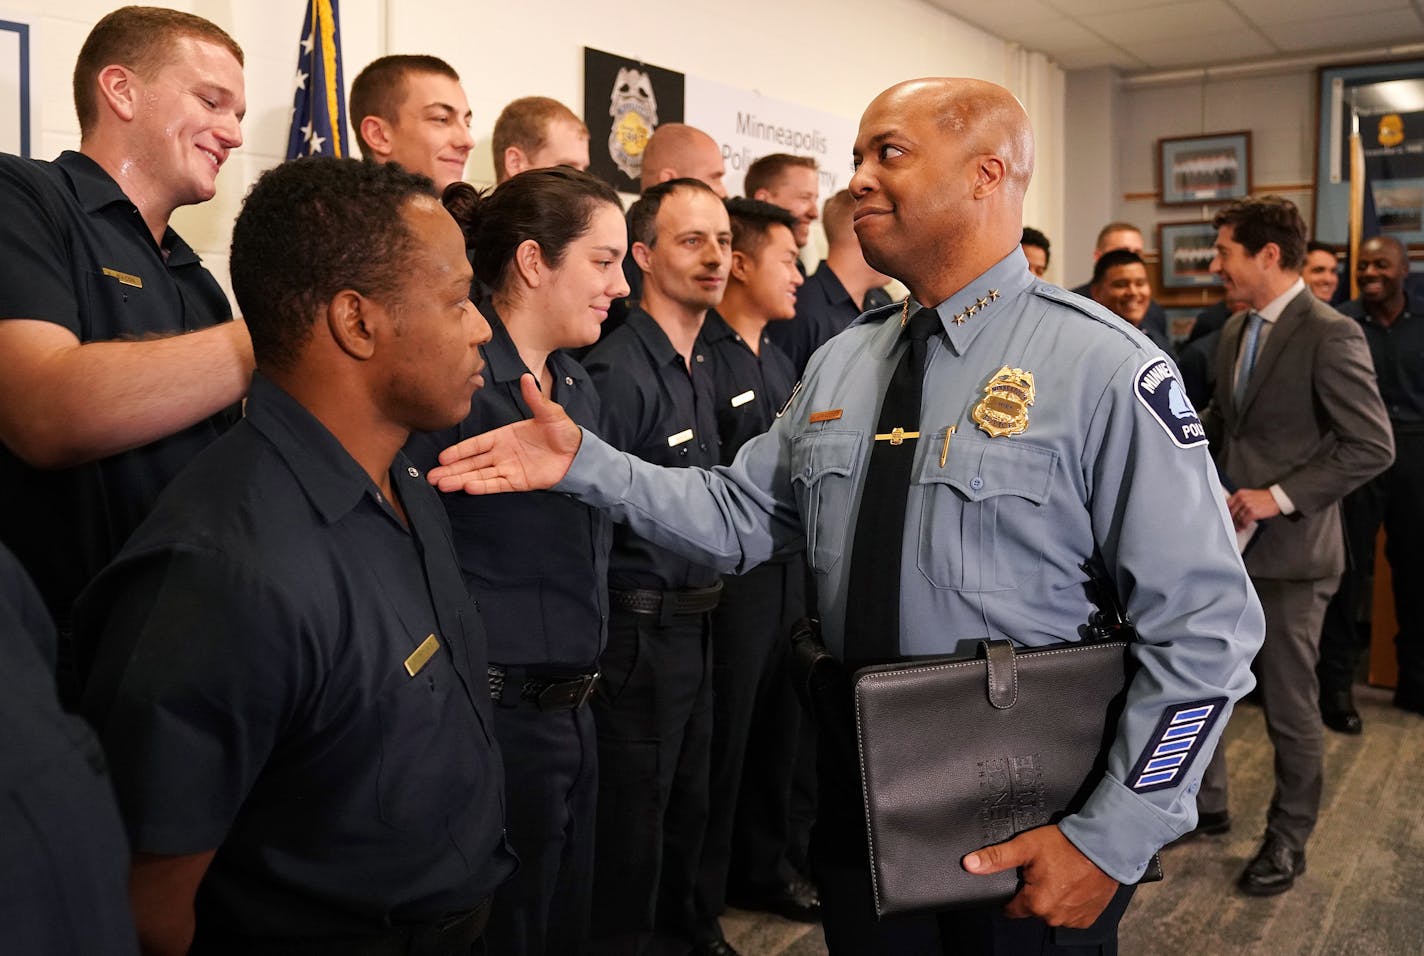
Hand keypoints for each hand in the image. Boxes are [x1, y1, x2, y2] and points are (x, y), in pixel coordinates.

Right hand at [426, 374, 582, 493]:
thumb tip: (526, 377)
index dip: (459, 450)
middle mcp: (502, 453)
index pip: (476, 444)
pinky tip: (467, 487)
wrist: (578, 455)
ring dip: (460, 479)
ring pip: (479, 475)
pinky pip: (497, 484)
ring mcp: (508, 468)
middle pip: (472, 462)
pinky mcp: (518, 482)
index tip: (442, 456)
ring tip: (441, 484)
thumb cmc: (563, 432)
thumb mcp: (550, 413)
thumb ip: (535, 399)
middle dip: (452, 469)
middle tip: (431, 476)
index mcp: (504, 436)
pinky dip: (483, 486)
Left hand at [962, 825, 1117, 927]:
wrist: (1105, 845)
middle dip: (1035, 892)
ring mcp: (1073, 919)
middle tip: (1044, 870)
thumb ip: (996, 857)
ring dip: (1054, 897)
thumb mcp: (1026, 846)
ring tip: (1061, 874)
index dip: (1013, 893)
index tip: (1021, 879)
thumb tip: (970, 864)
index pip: (1011, 909)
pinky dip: (1071, 901)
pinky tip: (1074, 883)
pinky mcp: (1089, 917)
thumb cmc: (1066, 845)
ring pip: (1053, 911)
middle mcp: (1053, 917)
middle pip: (1033, 908)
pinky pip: (1072, 913)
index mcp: (1035, 904)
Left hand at [1227, 487, 1279, 528]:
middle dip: (1230, 520)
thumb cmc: (1264, 498)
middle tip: (1230, 525)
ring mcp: (1247, 505)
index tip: (1225, 518)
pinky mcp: (1252, 512)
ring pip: (1237, 518)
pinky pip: (1244, 522)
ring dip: (1237, 525)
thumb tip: (1232, 510)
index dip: (1225, 512)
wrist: (1276, 499)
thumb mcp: (1249, 495)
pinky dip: (1243, 526)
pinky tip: (1243, 527)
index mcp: (1240, 493)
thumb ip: (1240, 500)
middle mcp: (1242, 499)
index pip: (1227, 504)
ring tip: (1238, 528)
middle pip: (1231, 512)